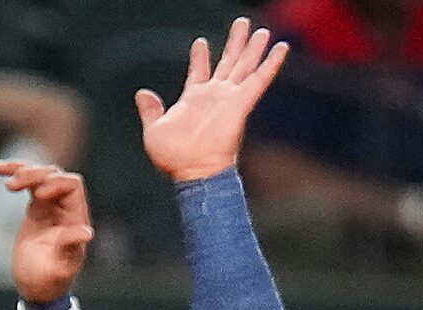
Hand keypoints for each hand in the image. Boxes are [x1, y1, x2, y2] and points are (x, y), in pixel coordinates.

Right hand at [0, 160, 93, 302]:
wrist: (37, 288)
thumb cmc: (50, 282)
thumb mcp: (59, 267)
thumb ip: (70, 247)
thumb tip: (86, 232)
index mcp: (75, 218)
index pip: (72, 185)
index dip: (57, 183)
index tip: (38, 194)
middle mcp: (66, 208)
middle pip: (55, 174)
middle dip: (35, 174)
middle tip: (12, 187)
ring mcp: (51, 206)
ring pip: (41, 175)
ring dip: (24, 171)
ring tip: (5, 176)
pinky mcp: (37, 208)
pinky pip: (29, 184)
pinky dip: (15, 174)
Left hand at [135, 16, 289, 182]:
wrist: (193, 172)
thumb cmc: (174, 158)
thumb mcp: (154, 131)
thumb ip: (151, 110)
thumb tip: (142, 93)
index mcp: (193, 98)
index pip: (199, 71)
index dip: (200, 56)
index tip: (200, 42)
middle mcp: (214, 96)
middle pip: (228, 61)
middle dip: (235, 42)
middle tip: (242, 23)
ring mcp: (229, 98)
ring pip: (244, 65)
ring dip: (253, 47)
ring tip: (260, 30)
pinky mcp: (241, 103)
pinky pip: (260, 79)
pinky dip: (271, 63)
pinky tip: (281, 47)